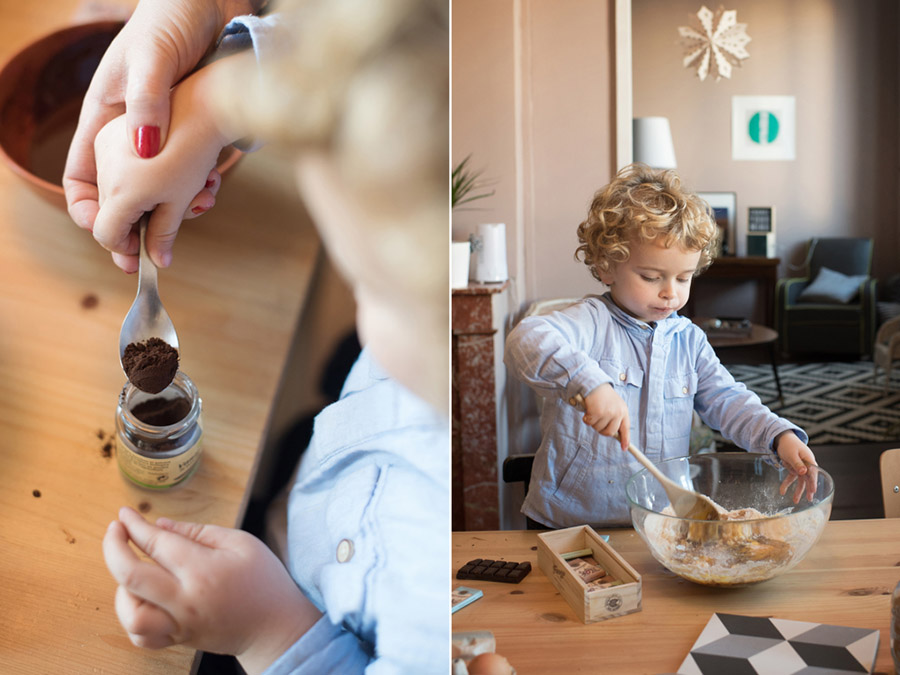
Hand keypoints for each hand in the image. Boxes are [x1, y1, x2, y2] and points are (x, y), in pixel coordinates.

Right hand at [63, 0, 256, 235]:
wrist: (213, 0)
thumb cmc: (173, 15)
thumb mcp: (152, 58)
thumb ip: (147, 102)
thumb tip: (145, 153)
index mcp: (106, 117)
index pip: (84, 174)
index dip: (89, 210)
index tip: (107, 237)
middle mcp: (133, 132)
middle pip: (125, 193)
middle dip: (138, 225)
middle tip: (154, 255)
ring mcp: (166, 135)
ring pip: (162, 190)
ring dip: (176, 208)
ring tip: (198, 209)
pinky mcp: (196, 134)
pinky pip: (193, 174)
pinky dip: (200, 187)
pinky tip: (213, 189)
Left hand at [103, 507, 320, 673]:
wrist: (277, 626)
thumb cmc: (264, 580)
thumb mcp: (240, 543)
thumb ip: (197, 532)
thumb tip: (160, 526)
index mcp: (203, 571)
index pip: (156, 543)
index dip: (134, 525)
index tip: (125, 513)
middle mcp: (185, 601)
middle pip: (130, 577)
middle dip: (113, 548)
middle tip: (115, 531)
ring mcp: (179, 625)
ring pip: (130, 613)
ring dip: (122, 588)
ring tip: (136, 570)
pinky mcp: (178, 640)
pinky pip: (141, 637)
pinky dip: (132, 616)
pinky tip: (141, 598)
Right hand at [581, 384, 629, 448]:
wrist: (594, 383)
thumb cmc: (603, 395)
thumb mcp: (614, 405)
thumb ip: (616, 418)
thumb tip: (614, 433)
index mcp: (623, 411)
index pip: (626, 428)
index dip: (625, 439)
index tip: (624, 448)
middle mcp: (617, 413)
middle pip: (610, 432)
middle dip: (602, 430)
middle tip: (597, 422)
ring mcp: (608, 413)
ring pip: (598, 428)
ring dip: (593, 422)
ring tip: (593, 411)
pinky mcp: (597, 412)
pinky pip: (590, 423)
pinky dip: (586, 418)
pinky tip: (588, 410)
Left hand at [774, 431, 817, 502]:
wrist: (783, 439)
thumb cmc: (789, 445)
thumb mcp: (792, 454)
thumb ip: (797, 463)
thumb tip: (803, 472)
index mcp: (809, 460)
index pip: (813, 472)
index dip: (813, 482)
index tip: (813, 490)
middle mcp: (806, 465)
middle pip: (808, 478)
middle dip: (808, 489)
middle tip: (809, 499)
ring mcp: (800, 468)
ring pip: (800, 481)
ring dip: (798, 490)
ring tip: (795, 501)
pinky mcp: (794, 469)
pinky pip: (791, 478)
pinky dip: (787, 484)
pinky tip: (782, 491)